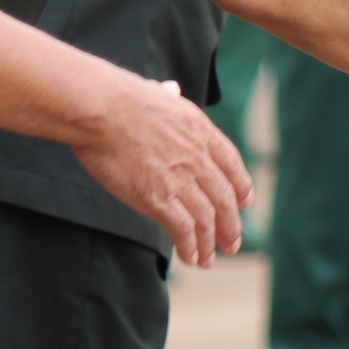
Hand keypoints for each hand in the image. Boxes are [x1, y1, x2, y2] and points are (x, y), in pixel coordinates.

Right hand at [72, 79, 253, 268]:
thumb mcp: (158, 92)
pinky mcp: (158, 198)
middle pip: (225, 198)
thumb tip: (170, 89)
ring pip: (207, 219)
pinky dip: (189, 246)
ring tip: (209, 260)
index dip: (242, 186)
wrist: (103, 109)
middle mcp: (198, 157)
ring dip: (210, 243)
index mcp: (201, 131)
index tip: (245, 203)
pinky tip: (190, 257)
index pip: (232, 163)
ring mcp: (180, 180)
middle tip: (232, 244)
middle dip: (231, 225)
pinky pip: (182, 229)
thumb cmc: (121, 98)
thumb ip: (169, 97)